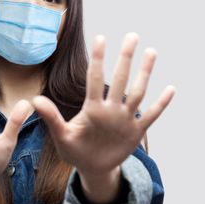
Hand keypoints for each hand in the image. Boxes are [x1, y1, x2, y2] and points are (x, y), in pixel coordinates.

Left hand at [31, 32, 174, 179]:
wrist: (92, 168)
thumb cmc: (75, 151)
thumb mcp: (61, 136)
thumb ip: (51, 118)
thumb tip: (34, 100)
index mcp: (92, 108)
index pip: (95, 79)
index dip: (98, 59)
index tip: (101, 38)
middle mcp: (110, 109)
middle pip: (120, 79)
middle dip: (125, 58)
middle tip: (132, 35)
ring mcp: (124, 119)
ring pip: (137, 92)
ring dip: (144, 73)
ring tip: (151, 52)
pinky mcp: (136, 133)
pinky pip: (151, 116)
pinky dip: (161, 104)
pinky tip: (170, 89)